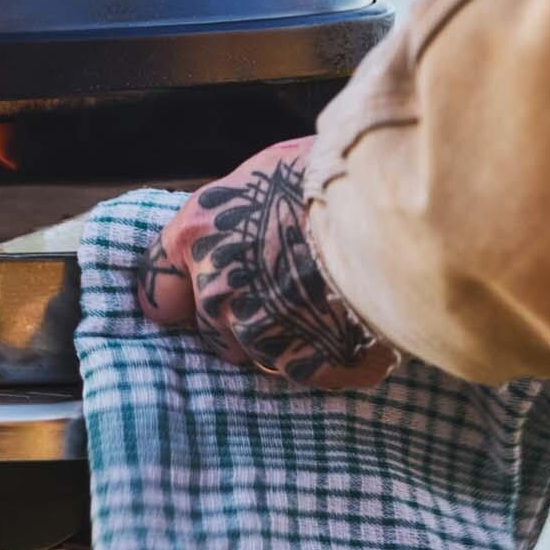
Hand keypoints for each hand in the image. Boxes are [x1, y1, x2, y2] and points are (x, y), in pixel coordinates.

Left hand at [135, 136, 398, 388]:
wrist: (391, 207)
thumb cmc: (331, 176)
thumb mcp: (265, 176)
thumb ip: (237, 219)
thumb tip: (240, 229)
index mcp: (196, 236)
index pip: (158, 291)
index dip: (180, 299)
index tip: (199, 299)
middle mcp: (216, 289)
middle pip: (212, 330)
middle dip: (244, 323)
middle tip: (290, 295)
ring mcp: (258, 332)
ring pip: (261, 358)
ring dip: (288, 343)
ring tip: (329, 309)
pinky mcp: (306, 363)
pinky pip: (312, 373)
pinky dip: (334, 360)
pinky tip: (357, 330)